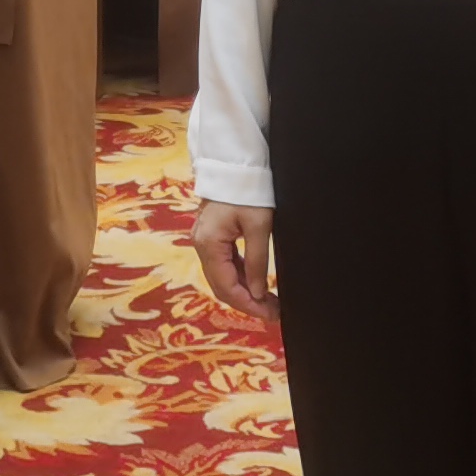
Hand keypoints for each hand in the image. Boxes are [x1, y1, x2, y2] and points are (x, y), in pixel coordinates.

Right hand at [193, 201, 277, 321]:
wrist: (236, 160)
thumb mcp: (260, 226)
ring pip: (223, 276)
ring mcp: (205, 240)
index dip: (249, 305)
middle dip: (247, 302)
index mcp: (209, 244)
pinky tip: (256, 283)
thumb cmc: (249, 189)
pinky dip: (240, 276)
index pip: (227, 287)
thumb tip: (258, 293)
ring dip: (244, 291)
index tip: (271, 315)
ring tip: (268, 302)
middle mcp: (201, 245)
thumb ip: (258, 262)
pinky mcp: (212, 235)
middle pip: (222, 285)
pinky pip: (225, 263)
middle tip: (273, 313)